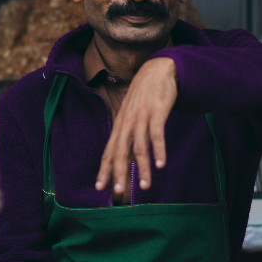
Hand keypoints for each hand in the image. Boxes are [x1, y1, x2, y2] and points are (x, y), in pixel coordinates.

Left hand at [96, 56, 176, 194]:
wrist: (157, 70)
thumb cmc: (144, 98)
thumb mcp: (132, 117)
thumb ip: (130, 138)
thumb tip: (126, 162)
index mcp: (120, 126)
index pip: (109, 152)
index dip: (104, 170)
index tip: (100, 188)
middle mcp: (127, 123)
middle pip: (120, 152)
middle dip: (119, 173)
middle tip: (118, 191)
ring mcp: (141, 117)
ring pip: (139, 147)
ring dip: (143, 168)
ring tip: (145, 186)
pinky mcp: (157, 112)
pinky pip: (157, 134)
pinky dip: (159, 150)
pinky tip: (161, 164)